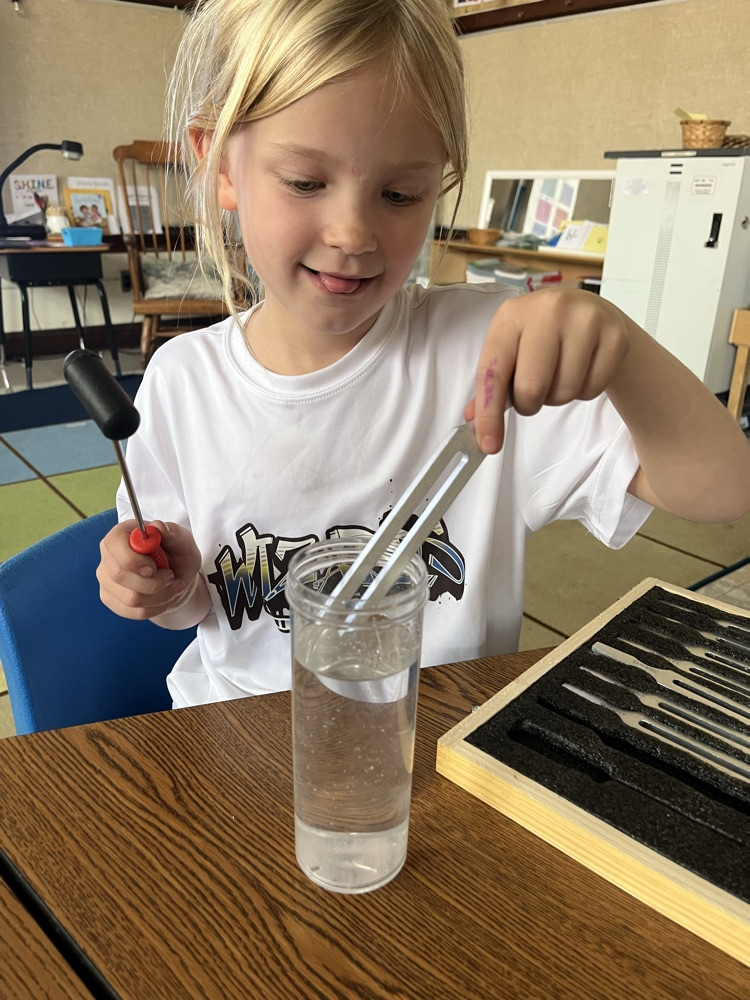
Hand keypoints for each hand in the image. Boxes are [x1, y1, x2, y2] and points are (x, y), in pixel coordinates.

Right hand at [97, 519, 201, 620]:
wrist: (176, 576)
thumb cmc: (176, 554)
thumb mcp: (183, 541)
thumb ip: (173, 533)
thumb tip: (158, 527)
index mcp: (122, 534)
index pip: (113, 545)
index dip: (133, 560)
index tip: (153, 568)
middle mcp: (109, 556)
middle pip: (119, 576)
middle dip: (153, 582)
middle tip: (171, 577)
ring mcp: (106, 579)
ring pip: (130, 598)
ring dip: (160, 596)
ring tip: (173, 587)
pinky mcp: (111, 599)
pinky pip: (133, 612)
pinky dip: (156, 608)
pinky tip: (165, 598)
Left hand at [464, 288, 631, 452]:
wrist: (587, 311)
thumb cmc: (540, 336)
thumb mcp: (510, 349)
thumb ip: (491, 386)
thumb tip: (473, 421)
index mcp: (511, 315)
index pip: (493, 372)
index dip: (489, 414)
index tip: (489, 445)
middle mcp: (548, 310)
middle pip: (531, 387)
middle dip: (529, 404)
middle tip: (533, 394)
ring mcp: (585, 319)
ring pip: (564, 391)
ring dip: (557, 397)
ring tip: (558, 375)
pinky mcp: (614, 334)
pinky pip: (592, 389)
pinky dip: (583, 392)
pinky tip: (581, 369)